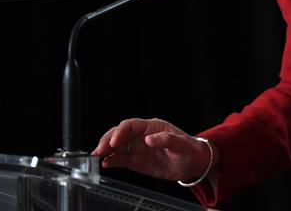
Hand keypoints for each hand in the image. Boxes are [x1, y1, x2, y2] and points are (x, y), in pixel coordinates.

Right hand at [91, 118, 211, 181]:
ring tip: (98, 156)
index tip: (114, 141)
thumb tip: (150, 139)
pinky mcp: (136, 161)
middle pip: (119, 134)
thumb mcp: (182, 144)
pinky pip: (120, 159)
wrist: (192, 164)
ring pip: (116, 146)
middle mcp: (142, 136)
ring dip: (106, 150)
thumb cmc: (190, 150)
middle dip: (108, 140)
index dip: (120, 132)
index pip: (131, 125)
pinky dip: (112, 161)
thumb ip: (167, 140)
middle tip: (100, 150)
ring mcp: (137, 148)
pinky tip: (106, 163)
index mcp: (152, 126)